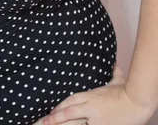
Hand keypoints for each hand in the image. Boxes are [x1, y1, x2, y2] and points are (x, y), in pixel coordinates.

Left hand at [37, 63, 152, 124]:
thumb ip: (112, 71)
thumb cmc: (127, 91)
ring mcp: (96, 120)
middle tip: (44, 121)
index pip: (71, 100)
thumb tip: (113, 62)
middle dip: (56, 118)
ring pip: (75, 124)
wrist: (137, 103)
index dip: (59, 106)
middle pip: (69, 113)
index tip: (51, 110)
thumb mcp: (117, 79)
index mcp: (91, 95)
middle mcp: (91, 108)